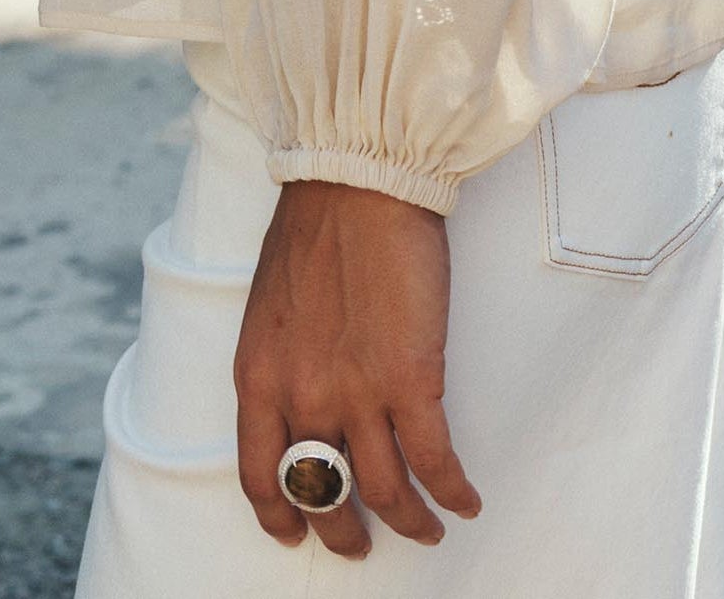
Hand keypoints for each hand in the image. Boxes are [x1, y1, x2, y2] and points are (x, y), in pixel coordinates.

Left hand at [233, 177, 481, 559]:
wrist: (358, 180)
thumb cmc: (316, 227)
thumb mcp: (270, 307)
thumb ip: (281, 363)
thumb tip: (301, 404)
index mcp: (258, 378)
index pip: (259, 476)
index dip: (280, 515)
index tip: (294, 535)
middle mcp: (302, 397)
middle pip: (321, 494)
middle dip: (343, 531)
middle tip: (362, 543)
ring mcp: (358, 393)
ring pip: (383, 492)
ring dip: (408, 523)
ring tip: (426, 530)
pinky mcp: (411, 380)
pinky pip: (434, 462)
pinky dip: (452, 492)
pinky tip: (465, 502)